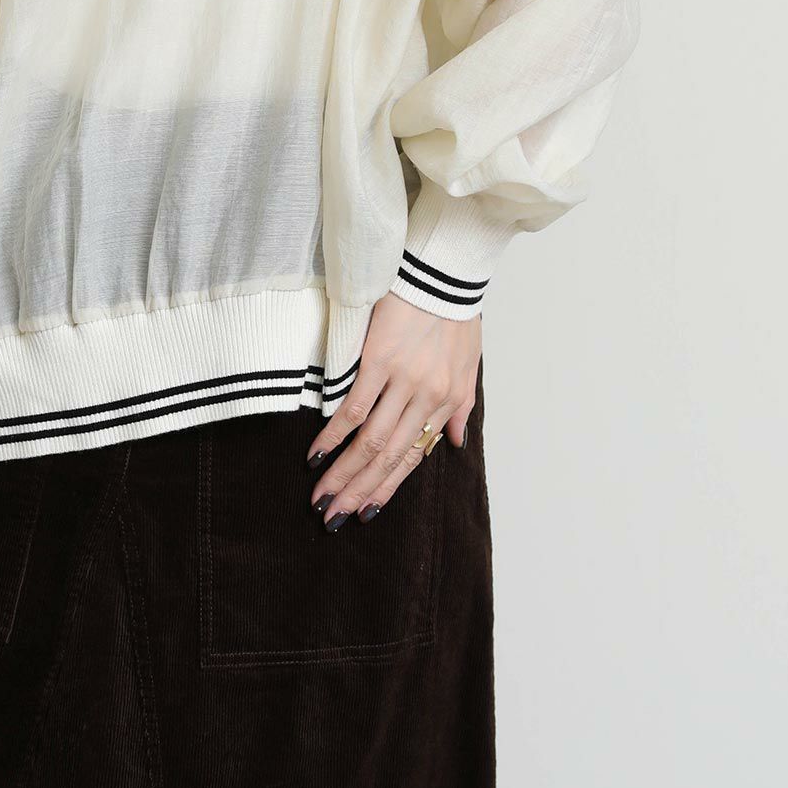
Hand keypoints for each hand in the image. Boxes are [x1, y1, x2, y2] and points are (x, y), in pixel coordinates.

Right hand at [304, 293, 480, 529]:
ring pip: (371, 441)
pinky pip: (355, 406)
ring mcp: (403, 381)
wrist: (444, 270)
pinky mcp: (379, 360)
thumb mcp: (469, 364)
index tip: (365, 511)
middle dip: (360, 490)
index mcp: (448, 401)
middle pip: (389, 457)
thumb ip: (462, 407)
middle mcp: (427, 398)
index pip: (415, 456)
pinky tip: (318, 454)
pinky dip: (335, 434)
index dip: (389, 487)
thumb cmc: (455, 312)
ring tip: (322, 497)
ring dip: (344, 473)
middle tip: (333, 517)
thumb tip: (456, 442)